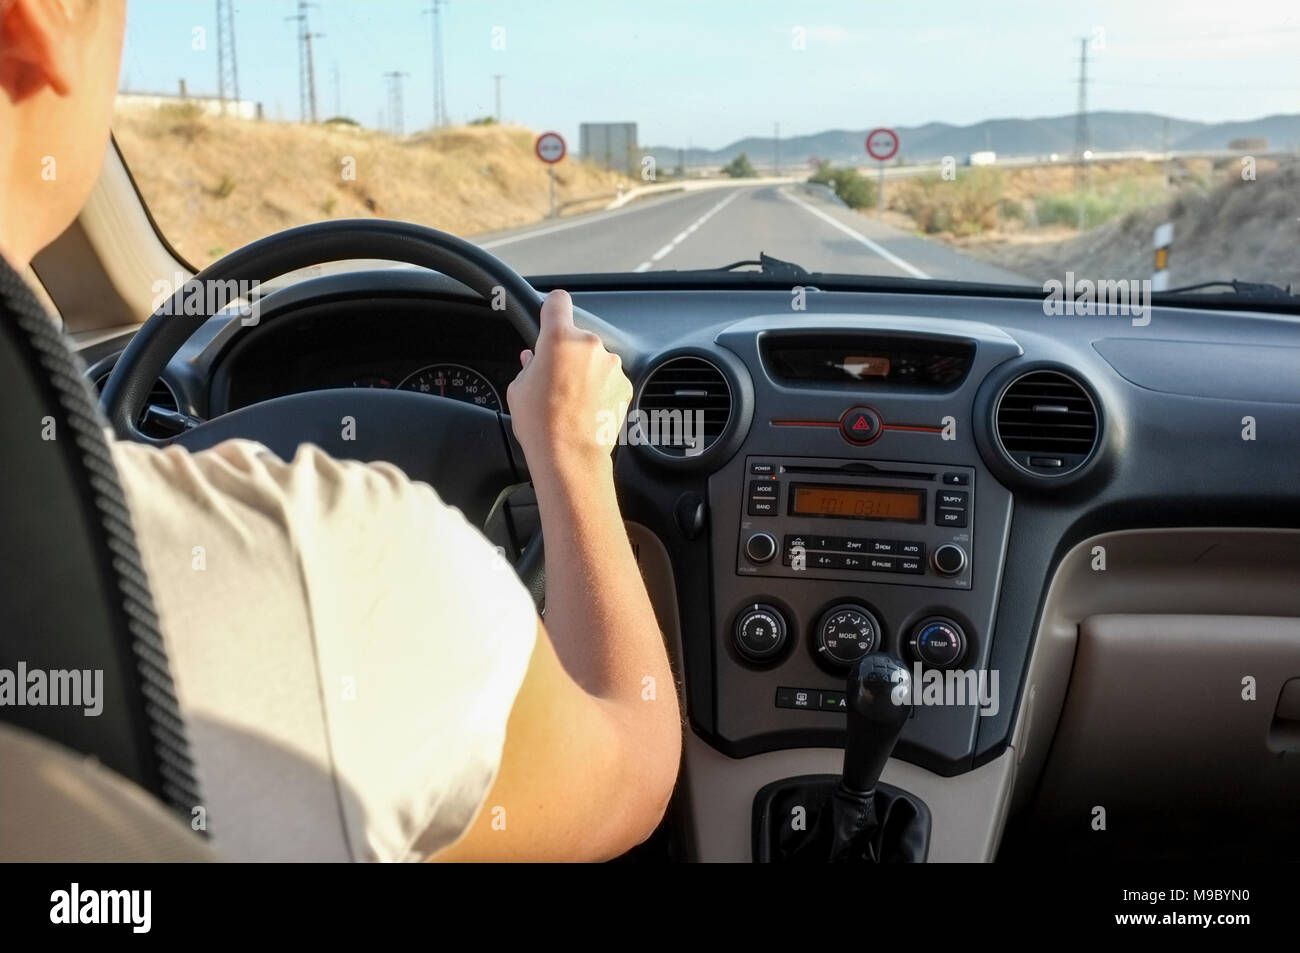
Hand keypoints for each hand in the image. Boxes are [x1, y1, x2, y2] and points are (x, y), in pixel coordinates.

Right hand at [506, 290, 630, 478]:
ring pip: (595, 359)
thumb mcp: (518, 389)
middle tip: (554, 380)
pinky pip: (609, 379)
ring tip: (571, 400)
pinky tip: (586, 409)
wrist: (570, 456)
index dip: (552, 309)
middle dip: (567, 353)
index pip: (558, 301)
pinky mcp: (624, 385)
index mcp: (558, 338)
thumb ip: (529, 365)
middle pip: (577, 337)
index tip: (549, 318)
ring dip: (586, 371)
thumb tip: (533, 359)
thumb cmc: (540, 424)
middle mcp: (589, 345)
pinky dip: (600, 389)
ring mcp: (611, 365)